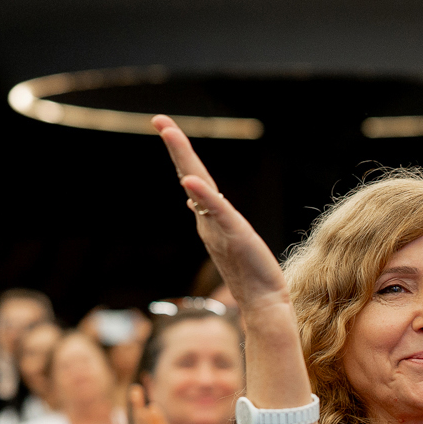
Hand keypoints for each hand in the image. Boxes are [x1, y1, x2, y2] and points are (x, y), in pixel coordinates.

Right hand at [152, 116, 288, 314]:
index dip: (181, 154)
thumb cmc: (252, 276)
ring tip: (170, 134)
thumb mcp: (231, 240)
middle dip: (176, 146)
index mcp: (210, 218)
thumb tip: (195, 199)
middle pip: (190, 175)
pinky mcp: (234, 236)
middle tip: (159, 119)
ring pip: (199, 187)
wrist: (263, 304)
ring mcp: (218, 227)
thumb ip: (214, 219)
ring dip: (184, 160)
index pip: (194, 179)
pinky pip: (217, 212)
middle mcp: (208, 220)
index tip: (167, 128)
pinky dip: (203, 196)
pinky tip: (191, 182)